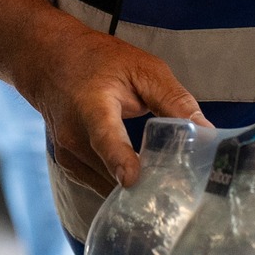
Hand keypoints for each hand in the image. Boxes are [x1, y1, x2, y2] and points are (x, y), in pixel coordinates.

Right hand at [12, 20, 208, 195]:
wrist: (48, 61)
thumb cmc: (97, 61)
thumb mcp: (142, 68)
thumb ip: (174, 100)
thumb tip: (206, 132)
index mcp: (92, 105)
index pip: (104, 135)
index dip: (119, 159)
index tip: (132, 180)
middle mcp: (73, 135)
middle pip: (111, 172)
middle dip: (146, 185)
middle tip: (181, 194)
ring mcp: (67, 155)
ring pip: (108, 186)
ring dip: (136, 189)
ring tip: (167, 185)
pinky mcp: (70, 167)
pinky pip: (101, 185)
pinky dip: (122, 185)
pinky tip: (144, 180)